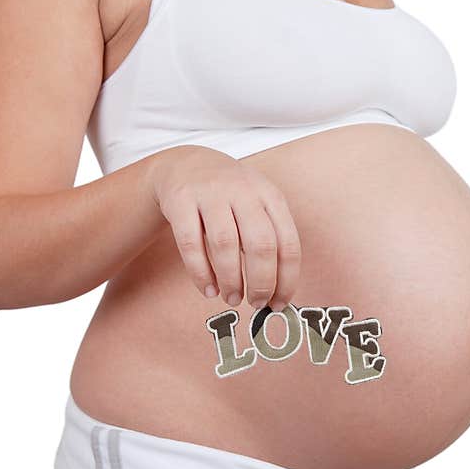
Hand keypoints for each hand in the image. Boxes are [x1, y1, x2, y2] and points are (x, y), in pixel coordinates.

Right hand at [148, 145, 300, 310]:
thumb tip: (278, 291)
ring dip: (231, 280)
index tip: (280, 302)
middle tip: (257, 303)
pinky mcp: (181, 201)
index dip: (287, 279)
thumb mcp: (258, 206)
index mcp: (270, 196)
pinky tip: (208, 290)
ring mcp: (211, 194)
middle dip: (261, 282)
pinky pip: (191, 243)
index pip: (288, 243)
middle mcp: (243, 192)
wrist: (186, 164)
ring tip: (232, 298)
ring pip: (225, 244)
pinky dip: (201, 272)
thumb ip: (270, 240)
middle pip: (260, 244)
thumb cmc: (230, 196)